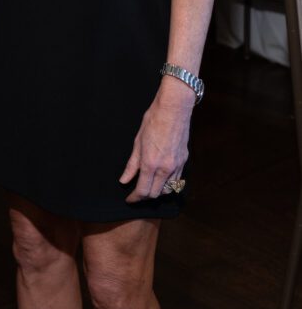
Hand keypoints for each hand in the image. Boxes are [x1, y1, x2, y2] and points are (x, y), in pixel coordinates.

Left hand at [119, 82, 193, 202]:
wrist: (173, 109)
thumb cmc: (153, 121)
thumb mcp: (137, 142)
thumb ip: (132, 164)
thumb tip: (124, 180)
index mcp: (151, 163)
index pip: (143, 191)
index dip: (134, 198)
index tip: (129, 199)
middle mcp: (165, 168)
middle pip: (155, 194)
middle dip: (145, 197)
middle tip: (137, 193)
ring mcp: (177, 166)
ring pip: (168, 190)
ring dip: (158, 191)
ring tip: (149, 185)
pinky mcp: (184, 161)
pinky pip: (177, 180)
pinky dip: (168, 183)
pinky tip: (161, 177)